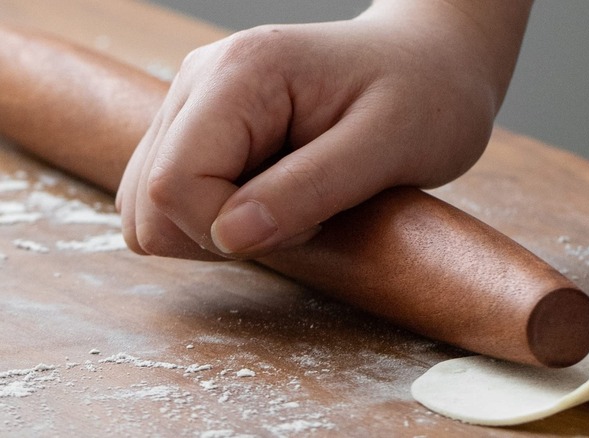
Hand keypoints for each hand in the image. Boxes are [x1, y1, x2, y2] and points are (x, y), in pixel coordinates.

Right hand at [116, 0, 530, 259]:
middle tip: (301, 212)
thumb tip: (228, 238)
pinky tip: (275, 198)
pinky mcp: (206, 128)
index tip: (302, 221)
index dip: (228, 229)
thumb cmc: (426, 96)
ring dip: (219, 228)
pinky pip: (174, 197)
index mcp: (240, 74)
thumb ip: (308, 190)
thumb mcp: (386, 148)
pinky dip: (219, 219)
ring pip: (150, 204)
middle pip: (149, 200)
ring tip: (293, 200)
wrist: (432, 64)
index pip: (174, 183)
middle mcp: (200, 81)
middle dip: (220, 233)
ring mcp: (197, 103)